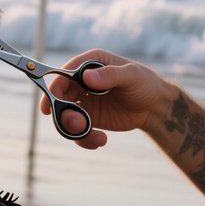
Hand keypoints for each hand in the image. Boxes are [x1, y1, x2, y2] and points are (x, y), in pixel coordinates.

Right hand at [40, 50, 175, 148]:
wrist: (155, 107)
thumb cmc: (145, 84)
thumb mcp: (131, 76)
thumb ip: (110, 75)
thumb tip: (86, 77)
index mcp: (88, 64)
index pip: (63, 74)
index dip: (53, 89)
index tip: (49, 106)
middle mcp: (81, 82)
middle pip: (58, 97)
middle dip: (63, 114)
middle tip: (79, 125)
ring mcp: (83, 101)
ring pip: (64, 116)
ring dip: (74, 129)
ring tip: (96, 137)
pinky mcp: (88, 118)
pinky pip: (76, 130)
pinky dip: (84, 139)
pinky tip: (100, 140)